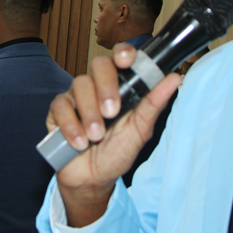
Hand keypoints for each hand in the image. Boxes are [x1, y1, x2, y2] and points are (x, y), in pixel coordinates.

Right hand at [48, 44, 180, 227]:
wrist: (93, 179)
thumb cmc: (117, 152)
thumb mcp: (139, 130)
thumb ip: (153, 104)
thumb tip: (174, 78)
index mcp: (120, 86)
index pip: (120, 57)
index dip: (123, 53)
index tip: (126, 62)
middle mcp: (97, 86)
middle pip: (98, 65)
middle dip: (106, 87)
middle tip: (112, 112)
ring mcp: (76, 97)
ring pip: (79, 85)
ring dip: (89, 113)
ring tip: (96, 136)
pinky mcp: (58, 111)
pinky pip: (60, 106)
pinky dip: (71, 125)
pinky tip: (80, 143)